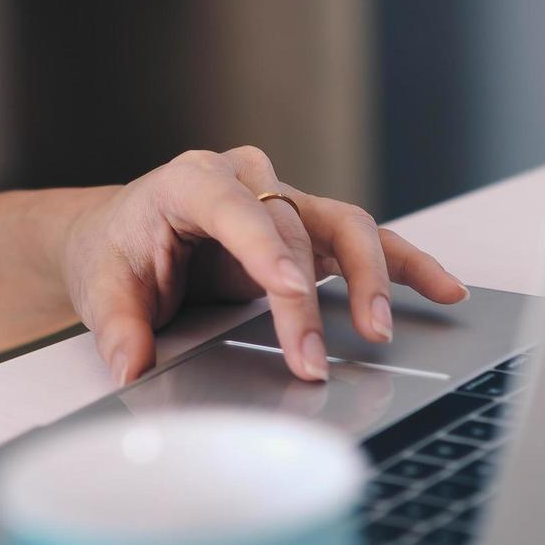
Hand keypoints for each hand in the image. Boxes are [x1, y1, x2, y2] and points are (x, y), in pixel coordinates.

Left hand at [60, 147, 468, 383]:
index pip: (239, 211)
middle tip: (312, 360)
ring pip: (346, 226)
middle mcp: (247, 180)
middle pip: (295, 231)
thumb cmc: (116, 250)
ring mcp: (285, 200)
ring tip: (380, 329)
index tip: (288, 293)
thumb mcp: (101, 287)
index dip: (267, 252)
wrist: (121, 233)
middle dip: (307, 303)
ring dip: (372, 277)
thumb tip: (130, 364)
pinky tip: (443, 289)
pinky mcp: (309, 228)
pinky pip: (366, 242)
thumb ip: (118, 326)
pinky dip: (404, 265)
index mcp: (192, 182)